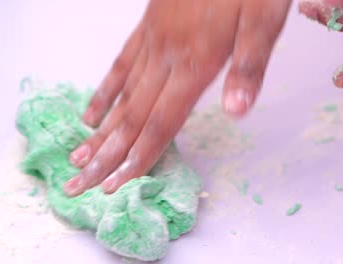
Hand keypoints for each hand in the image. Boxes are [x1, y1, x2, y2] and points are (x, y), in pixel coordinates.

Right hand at [63, 0, 291, 195]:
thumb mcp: (264, 18)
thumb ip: (249, 65)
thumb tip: (236, 113)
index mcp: (196, 62)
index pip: (160, 122)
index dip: (138, 157)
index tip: (113, 185)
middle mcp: (167, 56)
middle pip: (132, 116)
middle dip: (106, 155)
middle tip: (78, 184)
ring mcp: (153, 39)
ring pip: (121, 94)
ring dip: (100, 129)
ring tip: (78, 155)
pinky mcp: (149, 25)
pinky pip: (121, 63)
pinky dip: (104, 90)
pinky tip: (93, 108)